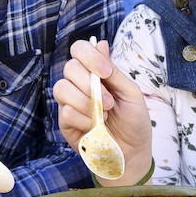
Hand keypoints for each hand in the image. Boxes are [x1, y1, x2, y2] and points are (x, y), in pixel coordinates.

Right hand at [53, 38, 152, 183]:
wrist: (133, 154)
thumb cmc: (135, 122)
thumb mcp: (131, 93)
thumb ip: (114, 71)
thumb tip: (100, 42)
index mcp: (96, 74)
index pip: (79, 50)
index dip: (89, 56)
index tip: (106, 72)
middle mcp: (79, 85)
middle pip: (69, 67)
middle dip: (89, 82)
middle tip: (110, 102)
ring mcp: (70, 104)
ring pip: (61, 89)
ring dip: (85, 102)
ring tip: (104, 115)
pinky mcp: (65, 124)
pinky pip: (65, 113)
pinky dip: (83, 119)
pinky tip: (96, 127)